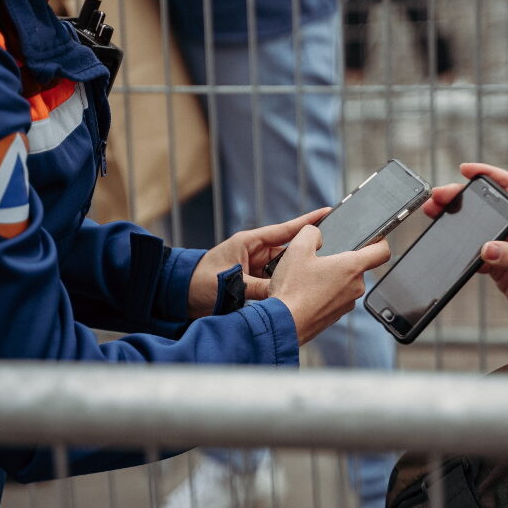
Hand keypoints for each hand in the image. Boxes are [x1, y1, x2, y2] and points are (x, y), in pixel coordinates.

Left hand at [188, 208, 328, 318]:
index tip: (327, 212)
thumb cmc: (199, 282)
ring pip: (284, 270)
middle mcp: (256, 253)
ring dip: (292, 277)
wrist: (180, 296)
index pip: (284, 229)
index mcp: (250, 242)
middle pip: (289, 252)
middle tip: (324, 261)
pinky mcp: (254, 282)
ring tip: (308, 283)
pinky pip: (275, 283)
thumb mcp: (230, 283)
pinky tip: (292, 295)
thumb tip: (283, 293)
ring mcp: (256, 268)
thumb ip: (258, 288)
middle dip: (304, 257)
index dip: (307, 222)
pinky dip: (282, 288)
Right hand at [269, 225, 390, 344]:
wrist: (283, 324)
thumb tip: (316, 234)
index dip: (379, 240)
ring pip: (345, 282)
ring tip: (309, 277)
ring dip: (332, 277)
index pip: (382, 251)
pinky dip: (325, 293)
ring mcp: (347, 303)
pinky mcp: (336, 315)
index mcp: (352, 267)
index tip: (372, 238)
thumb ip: (311, 232)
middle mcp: (356, 287)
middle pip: (358, 266)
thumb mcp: (297, 249)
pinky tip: (306, 292)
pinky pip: (336, 297)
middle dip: (341, 260)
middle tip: (319, 259)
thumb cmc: (292, 289)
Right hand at [423, 163, 507, 353]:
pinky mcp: (497, 266)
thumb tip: (487, 248)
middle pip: (484, 206)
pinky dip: (460, 250)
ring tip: (435, 217)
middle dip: (460, 197)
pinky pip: (474, 253)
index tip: (465, 170)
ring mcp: (505, 248)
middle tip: (439, 198)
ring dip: (455, 222)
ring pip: (475, 228)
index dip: (488, 174)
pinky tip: (449, 249)